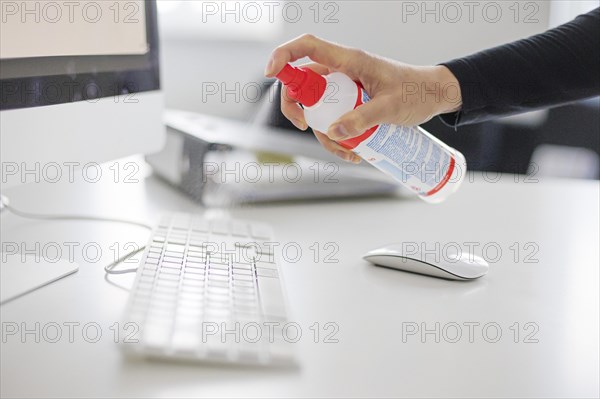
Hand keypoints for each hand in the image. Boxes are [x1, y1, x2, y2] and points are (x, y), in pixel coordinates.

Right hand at [264, 34, 461, 162]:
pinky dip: (336, 136)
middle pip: (303, 83)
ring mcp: (344, 87)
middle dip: (298, 108)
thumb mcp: (390, 107)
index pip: (307, 47)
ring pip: (316, 107)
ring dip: (323, 132)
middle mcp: (342, 71)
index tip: (270, 73)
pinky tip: (353, 152)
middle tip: (304, 126)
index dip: (284, 55)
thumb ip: (362, 119)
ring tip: (347, 152)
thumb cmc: (415, 92)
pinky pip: (331, 117)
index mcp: (349, 61)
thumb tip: (335, 132)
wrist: (432, 96)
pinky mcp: (349, 101)